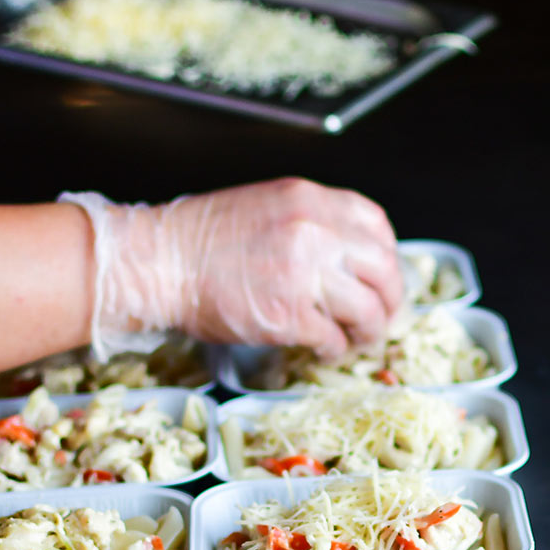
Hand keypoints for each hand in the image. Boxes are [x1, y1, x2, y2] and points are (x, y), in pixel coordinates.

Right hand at [62, 177, 401, 360]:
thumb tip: (342, 257)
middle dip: (389, 299)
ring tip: (356, 338)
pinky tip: (323, 348)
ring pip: (366, 309)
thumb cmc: (199, 240)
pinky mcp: (289, 316)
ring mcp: (305, 275)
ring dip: (367, 330)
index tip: (381, 277)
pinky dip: (333, 348)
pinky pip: (332, 337)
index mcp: (311, 201)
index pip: (376, 226)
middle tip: (380, 316)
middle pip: (383, 270)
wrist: (160, 263)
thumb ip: (309, 224)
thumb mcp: (265, 207)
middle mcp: (316, 232)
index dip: (386, 257)